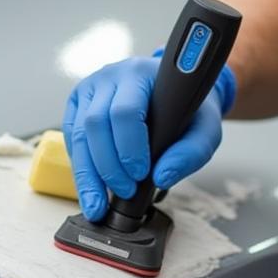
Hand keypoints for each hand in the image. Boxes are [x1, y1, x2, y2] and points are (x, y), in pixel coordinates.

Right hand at [62, 55, 236, 221]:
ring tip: (96, 204)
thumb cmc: (189, 109)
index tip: (141, 175)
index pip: (126, 111)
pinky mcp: (78, 103)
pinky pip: (72, 137)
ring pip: (79, 133)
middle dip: (108, 167)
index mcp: (141, 74)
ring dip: (88, 174)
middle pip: (96, 124)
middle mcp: (110, 76)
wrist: (176, 91)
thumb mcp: (205, 130)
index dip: (129, 147)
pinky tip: (91, 185)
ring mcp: (91, 88)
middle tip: (124, 192)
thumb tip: (161, 178)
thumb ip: (191, 153)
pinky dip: (80, 165)